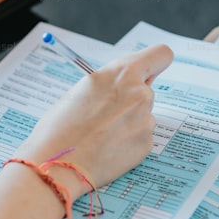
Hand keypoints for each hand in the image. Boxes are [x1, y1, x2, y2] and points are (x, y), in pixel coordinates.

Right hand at [15, 44, 173, 195]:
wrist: (57, 164)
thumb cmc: (60, 127)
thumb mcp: (81, 89)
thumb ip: (109, 83)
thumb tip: (122, 85)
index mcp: (120, 74)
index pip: (161, 55)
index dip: (155, 64)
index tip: (148, 72)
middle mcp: (138, 93)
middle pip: (147, 89)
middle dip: (131, 99)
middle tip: (107, 114)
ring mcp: (146, 120)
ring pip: (143, 115)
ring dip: (128, 122)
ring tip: (101, 134)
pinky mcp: (146, 144)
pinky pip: (141, 136)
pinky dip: (128, 141)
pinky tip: (107, 147)